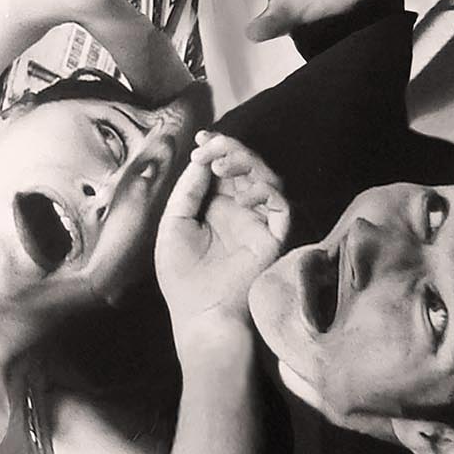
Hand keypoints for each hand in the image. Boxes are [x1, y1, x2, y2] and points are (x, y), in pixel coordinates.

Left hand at [153, 134, 290, 338]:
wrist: (201, 315)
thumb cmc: (182, 278)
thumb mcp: (173, 226)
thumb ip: (188, 191)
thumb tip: (202, 159)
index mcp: (214, 208)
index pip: (222, 168)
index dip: (216, 148)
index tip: (202, 139)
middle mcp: (239, 211)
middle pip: (246, 166)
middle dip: (229, 150)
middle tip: (210, 148)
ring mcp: (258, 223)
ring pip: (265, 178)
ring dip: (246, 163)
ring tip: (221, 167)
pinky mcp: (275, 236)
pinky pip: (280, 204)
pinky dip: (264, 191)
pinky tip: (242, 195)